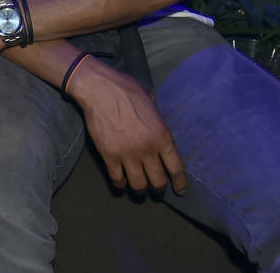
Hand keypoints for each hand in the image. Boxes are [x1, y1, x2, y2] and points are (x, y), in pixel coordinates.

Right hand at [67, 57, 186, 194]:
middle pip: (158, 181)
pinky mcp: (109, 156)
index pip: (176, 167)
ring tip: (139, 191)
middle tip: (157, 190)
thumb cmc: (126, 90)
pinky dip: (120, 184)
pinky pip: (117, 179)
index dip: (179, 183)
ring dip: (140, 191)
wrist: (100, 89)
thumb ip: (157, 121)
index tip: (179, 190)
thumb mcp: (151, 103)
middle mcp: (147, 149)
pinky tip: (121, 183)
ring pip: (138, 185)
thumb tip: (158, 127)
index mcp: (162, 136)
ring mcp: (128, 155)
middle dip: (159, 189)